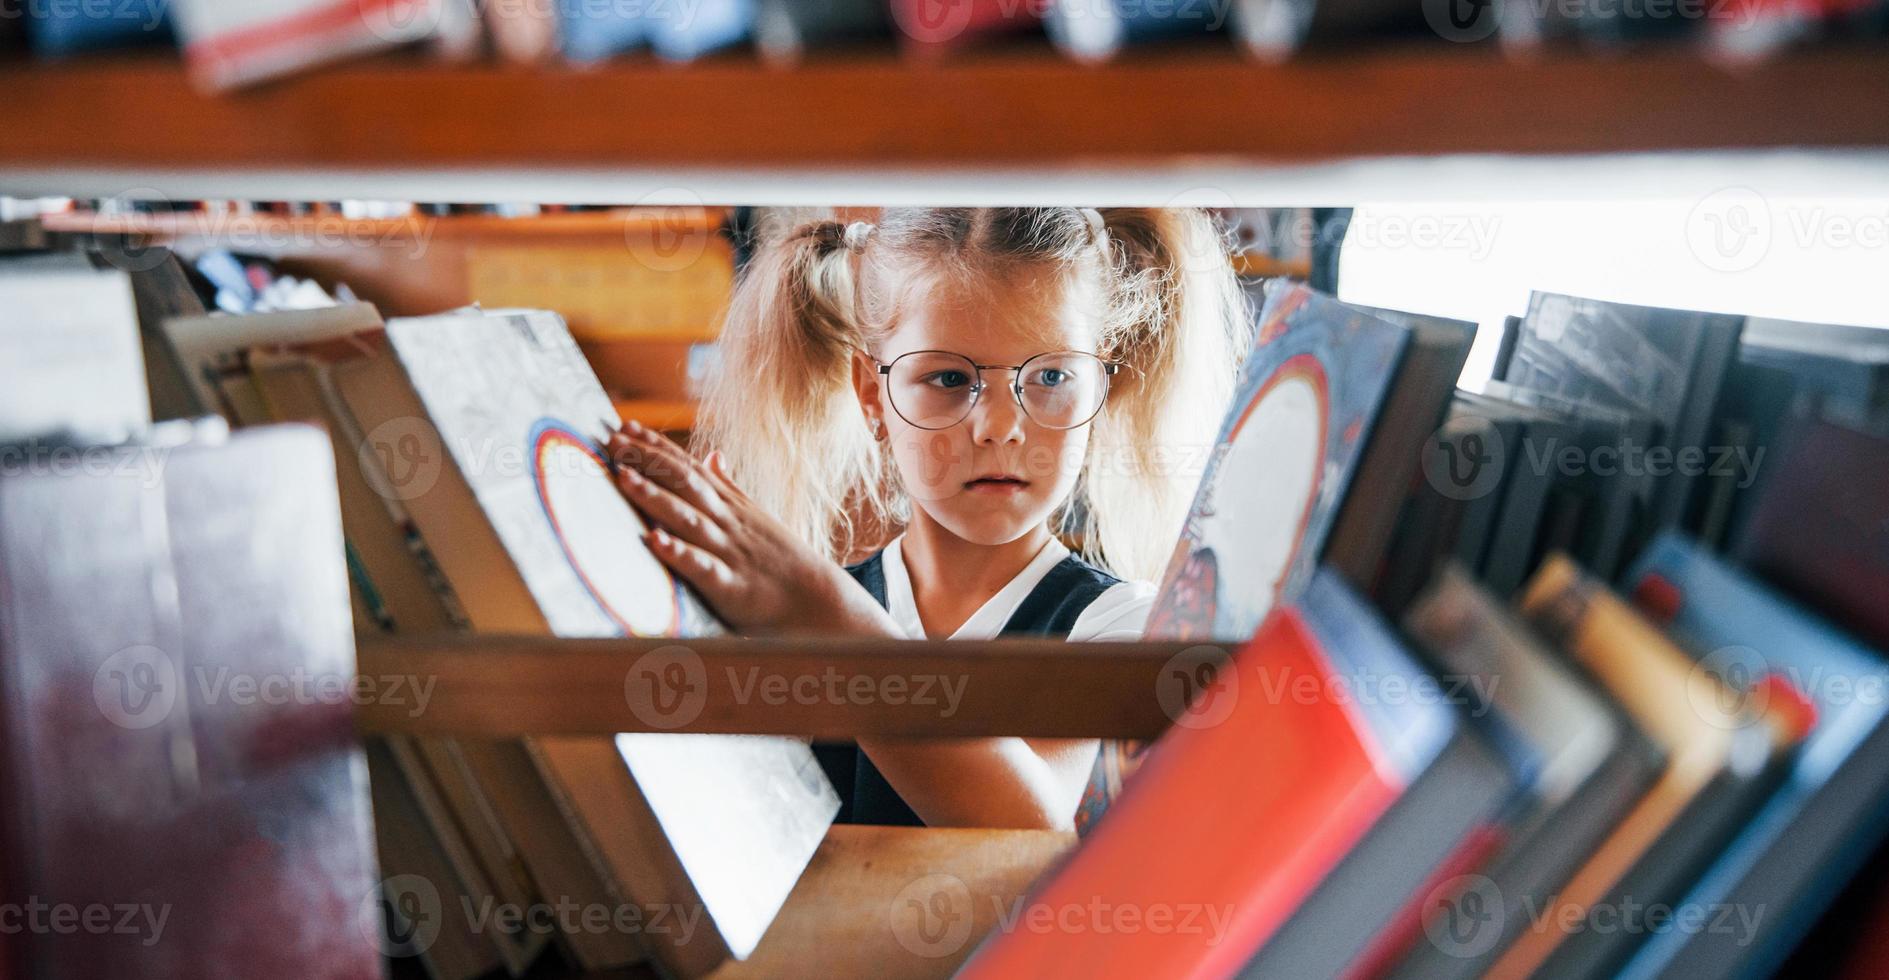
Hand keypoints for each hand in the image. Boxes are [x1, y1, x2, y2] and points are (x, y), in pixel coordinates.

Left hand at [606, 421, 894, 637]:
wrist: (818, 600)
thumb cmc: (781, 561)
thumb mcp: (755, 515)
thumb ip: (729, 487)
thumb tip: (712, 456)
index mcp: (728, 506)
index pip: (687, 468)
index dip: (655, 446)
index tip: (623, 426)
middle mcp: (725, 522)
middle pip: (682, 483)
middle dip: (647, 461)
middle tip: (612, 441)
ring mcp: (728, 551)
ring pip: (687, 518)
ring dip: (654, 497)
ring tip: (624, 478)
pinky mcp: (731, 586)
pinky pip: (702, 567)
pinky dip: (679, 553)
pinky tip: (655, 541)